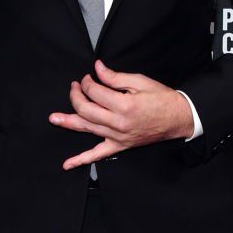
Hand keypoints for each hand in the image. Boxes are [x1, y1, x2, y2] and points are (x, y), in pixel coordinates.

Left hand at [48, 60, 193, 169]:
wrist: (178, 118)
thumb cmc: (161, 98)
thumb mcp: (139, 81)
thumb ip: (115, 77)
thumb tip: (97, 68)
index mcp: (124, 105)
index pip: (95, 92)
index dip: (87, 82)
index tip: (88, 77)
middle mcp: (118, 123)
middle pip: (86, 110)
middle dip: (76, 96)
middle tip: (75, 87)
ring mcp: (118, 137)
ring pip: (87, 129)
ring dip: (68, 122)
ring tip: (54, 118)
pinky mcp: (120, 146)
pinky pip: (98, 155)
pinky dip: (81, 160)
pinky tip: (67, 164)